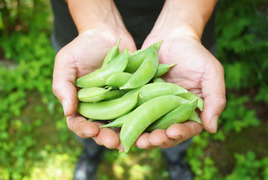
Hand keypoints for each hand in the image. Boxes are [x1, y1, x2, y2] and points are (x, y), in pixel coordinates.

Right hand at [52, 28, 135, 149]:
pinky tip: (145, 125)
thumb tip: (68, 112)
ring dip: (124, 135)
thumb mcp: (66, 63)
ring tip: (130, 141)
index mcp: (80, 103)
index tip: (91, 130)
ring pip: (120, 125)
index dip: (83, 129)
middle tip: (113, 142)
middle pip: (101, 129)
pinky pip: (136, 110)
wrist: (107, 34)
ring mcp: (117, 103)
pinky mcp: (133, 96)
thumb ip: (63, 86)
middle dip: (106, 138)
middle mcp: (99, 107)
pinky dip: (140, 119)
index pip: (78, 122)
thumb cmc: (82, 48)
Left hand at [134, 33, 225, 148]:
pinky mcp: (138, 98)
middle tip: (149, 140)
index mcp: (190, 110)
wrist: (170, 36)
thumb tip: (212, 129)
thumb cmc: (194, 53)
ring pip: (147, 127)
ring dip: (140, 135)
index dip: (180, 134)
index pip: (187, 129)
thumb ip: (215, 99)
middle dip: (157, 139)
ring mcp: (153, 106)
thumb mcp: (211, 73)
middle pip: (165, 133)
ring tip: (134, 139)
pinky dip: (126, 121)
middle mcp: (171, 112)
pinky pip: (131, 112)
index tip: (172, 132)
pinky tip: (120, 126)